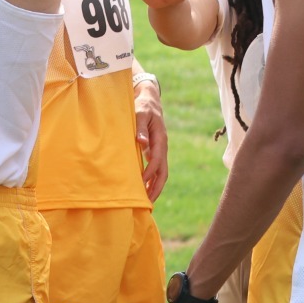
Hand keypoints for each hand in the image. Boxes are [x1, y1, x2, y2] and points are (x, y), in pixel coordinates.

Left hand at [134, 75, 168, 200]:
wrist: (149, 100)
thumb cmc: (143, 106)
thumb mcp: (140, 113)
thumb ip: (140, 127)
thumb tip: (141, 142)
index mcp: (160, 138)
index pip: (157, 160)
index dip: (149, 173)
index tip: (140, 184)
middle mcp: (162, 146)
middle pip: (163, 172)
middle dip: (156, 187)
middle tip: (148, 202)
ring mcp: (160, 149)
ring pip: (161, 172)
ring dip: (155, 186)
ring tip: (147, 201)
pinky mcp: (155, 150)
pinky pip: (157, 169)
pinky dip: (152, 180)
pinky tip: (145, 188)